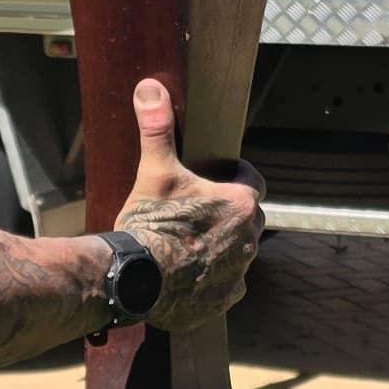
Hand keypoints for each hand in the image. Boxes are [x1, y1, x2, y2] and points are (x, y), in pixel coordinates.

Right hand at [115, 78, 264, 330]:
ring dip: (222, 246)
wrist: (135, 279)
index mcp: (240, 204)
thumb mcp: (154, 170)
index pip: (253, 181)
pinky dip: (213, 280)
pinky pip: (227, 286)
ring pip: (239, 252)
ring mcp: (239, 272)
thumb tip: (150, 87)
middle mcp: (249, 239)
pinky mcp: (225, 300)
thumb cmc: (151, 223)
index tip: (221, 174)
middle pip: (248, 218)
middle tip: (199, 210)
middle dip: (229, 212)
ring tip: (190, 243)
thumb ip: (157, 128)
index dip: (237, 175)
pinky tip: (189, 275)